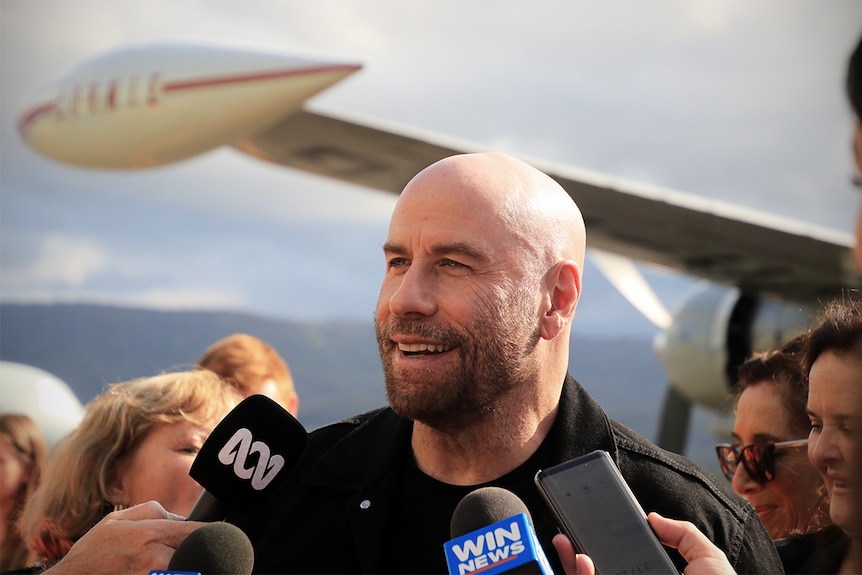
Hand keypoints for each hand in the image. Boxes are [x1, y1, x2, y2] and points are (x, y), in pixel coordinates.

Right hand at [45, 501, 203, 574]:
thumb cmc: (93, 554)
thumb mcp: (117, 520)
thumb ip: (153, 511)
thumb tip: (180, 517)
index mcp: (151, 535)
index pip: (199, 531)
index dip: (211, 532)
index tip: (218, 533)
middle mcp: (156, 558)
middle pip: (197, 551)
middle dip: (199, 549)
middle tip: (194, 549)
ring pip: (188, 566)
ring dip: (187, 563)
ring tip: (177, 560)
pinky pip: (177, 574)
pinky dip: (178, 571)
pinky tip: (172, 569)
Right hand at [551, 513, 735, 574]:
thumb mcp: (707, 559)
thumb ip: (683, 534)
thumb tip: (653, 518)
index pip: (619, 565)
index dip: (600, 548)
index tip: (589, 529)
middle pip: (597, 574)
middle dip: (574, 556)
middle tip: (566, 533)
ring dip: (572, 566)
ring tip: (569, 545)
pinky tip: (583, 561)